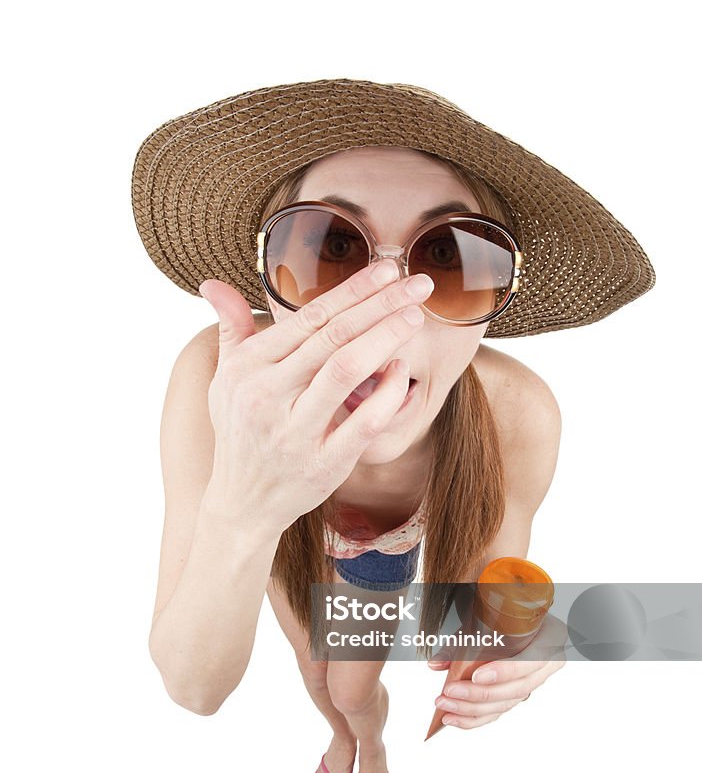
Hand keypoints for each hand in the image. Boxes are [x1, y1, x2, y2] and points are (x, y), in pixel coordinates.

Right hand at [197, 261, 433, 530]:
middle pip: (333, 337)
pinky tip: (403, 372)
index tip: (387, 269)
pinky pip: (364, 422)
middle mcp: (268, 397)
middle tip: (418, 283)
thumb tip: (212, 285)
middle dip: (381, 305)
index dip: (353, 290)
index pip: (308, 318)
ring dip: (386, 339)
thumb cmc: (240, 432)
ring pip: (346, 372)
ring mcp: (296, 432)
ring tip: (415, 317)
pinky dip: (388, 394)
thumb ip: (231, 329)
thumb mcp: (226, 380)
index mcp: (249, 369)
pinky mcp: (323, 464)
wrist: (242, 504)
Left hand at [427, 613, 566, 729]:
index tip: (476, 676)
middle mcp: (547, 665)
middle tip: (449, 693)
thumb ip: (462, 640)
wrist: (519, 613)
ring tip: (446, 707)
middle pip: (516, 689)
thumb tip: (436, 664)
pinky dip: (475, 718)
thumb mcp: (488, 618)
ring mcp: (534, 682)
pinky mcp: (519, 694)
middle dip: (479, 695)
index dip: (504, 672)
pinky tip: (454, 719)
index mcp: (550, 639)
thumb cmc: (506, 614)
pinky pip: (500, 711)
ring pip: (506, 704)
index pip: (530, 661)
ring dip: (472, 710)